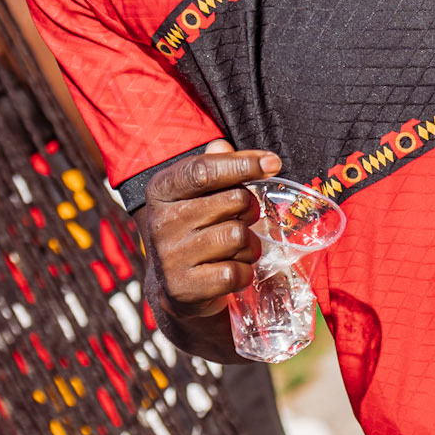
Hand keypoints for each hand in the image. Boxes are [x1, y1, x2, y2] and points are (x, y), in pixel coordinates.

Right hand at [142, 141, 279, 325]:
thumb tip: (222, 146)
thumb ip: (214, 166)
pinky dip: (243, 273)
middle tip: (243, 221)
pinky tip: (230, 272)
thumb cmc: (196, 230)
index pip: (204, 170)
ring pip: (238, 237)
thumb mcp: (199, 194)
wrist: (177, 289)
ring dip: (249, 245)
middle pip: (233, 201)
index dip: (243, 164)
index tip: (273, 163)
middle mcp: (161, 221)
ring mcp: (170, 257)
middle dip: (249, 212)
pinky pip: (234, 272)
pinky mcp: (183, 288)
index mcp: (162, 190)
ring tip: (237, 249)